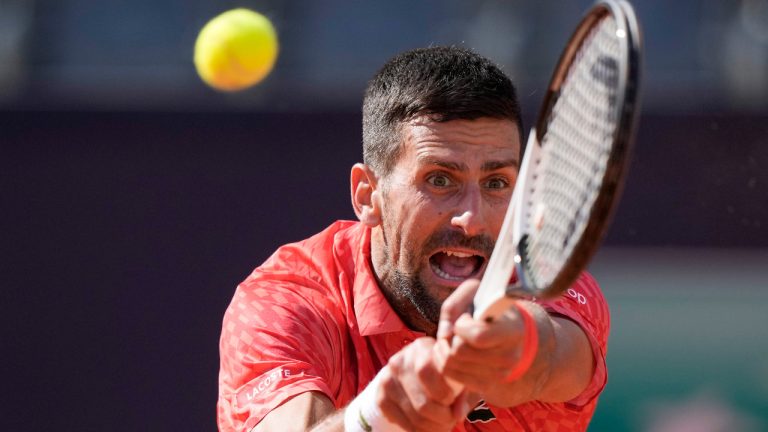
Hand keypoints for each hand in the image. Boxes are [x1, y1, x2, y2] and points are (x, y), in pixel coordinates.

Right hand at [377, 337, 471, 431]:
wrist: (410, 376)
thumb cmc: (441, 375)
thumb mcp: (456, 376)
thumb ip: (464, 392)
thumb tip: (459, 413)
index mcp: (420, 347)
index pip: (427, 371)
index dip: (444, 392)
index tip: (452, 399)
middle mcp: (399, 361)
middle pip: (423, 402)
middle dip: (442, 416)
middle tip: (451, 418)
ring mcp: (387, 380)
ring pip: (415, 416)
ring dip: (434, 426)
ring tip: (443, 424)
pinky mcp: (381, 398)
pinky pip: (404, 423)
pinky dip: (419, 430)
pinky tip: (428, 425)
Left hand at [434, 279, 538, 401]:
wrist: (512, 336)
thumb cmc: (490, 310)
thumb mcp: (476, 294)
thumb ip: (454, 306)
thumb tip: (445, 334)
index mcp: (513, 331)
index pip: (478, 336)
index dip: (462, 325)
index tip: (467, 317)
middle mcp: (510, 356)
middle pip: (458, 351)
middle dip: (451, 336)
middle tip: (459, 328)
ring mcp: (499, 375)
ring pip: (450, 363)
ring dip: (445, 347)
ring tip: (456, 337)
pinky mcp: (486, 386)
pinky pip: (449, 373)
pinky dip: (444, 360)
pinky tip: (453, 350)